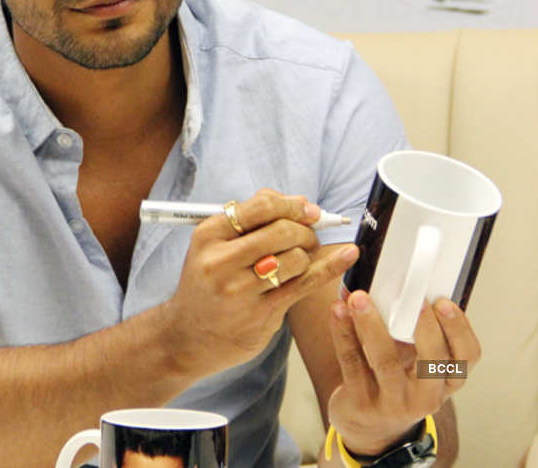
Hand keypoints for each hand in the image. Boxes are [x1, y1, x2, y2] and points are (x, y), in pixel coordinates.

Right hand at [164, 189, 358, 378]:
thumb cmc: (208, 282)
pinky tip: (348, 255)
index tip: (309, 209)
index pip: (260, 206)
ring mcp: (240, 290)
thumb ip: (252, 219)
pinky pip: (305, 284)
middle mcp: (221, 261)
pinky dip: (331, 266)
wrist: (188, 336)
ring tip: (300, 259)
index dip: (292, 205)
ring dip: (307, 254)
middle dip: (305, 229)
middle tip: (308, 236)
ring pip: (295, 258)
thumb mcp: (214, 244)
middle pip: (281, 230)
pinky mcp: (261, 314)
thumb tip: (302, 201)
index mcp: (208, 235)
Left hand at [326, 291, 479, 456]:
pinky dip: (343, 333)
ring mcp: (393, 402)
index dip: (459, 330)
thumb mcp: (413, 360)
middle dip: (424, 329)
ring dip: (371, 325)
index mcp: (445, 380)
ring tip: (359, 297)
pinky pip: (351, 362)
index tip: (444, 301)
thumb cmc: (395, 377)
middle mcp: (426, 396)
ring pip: (385, 362)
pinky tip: (337, 310)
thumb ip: (412, 328)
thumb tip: (396, 276)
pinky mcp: (361, 401)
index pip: (467, 357)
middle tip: (412, 299)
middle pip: (433, 363)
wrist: (366, 424)